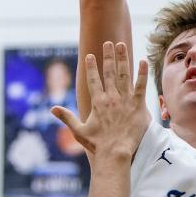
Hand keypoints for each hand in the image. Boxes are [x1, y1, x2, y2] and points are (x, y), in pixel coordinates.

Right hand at [53, 42, 149, 160]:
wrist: (115, 154)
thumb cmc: (97, 145)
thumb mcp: (78, 130)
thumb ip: (67, 117)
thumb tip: (52, 109)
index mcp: (97, 102)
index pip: (93, 79)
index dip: (91, 66)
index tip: (90, 55)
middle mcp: (111, 98)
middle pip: (109, 72)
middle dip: (108, 55)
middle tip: (108, 42)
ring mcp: (125, 101)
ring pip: (124, 75)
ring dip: (123, 59)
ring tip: (122, 45)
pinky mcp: (137, 106)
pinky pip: (141, 86)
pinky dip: (142, 74)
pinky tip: (143, 61)